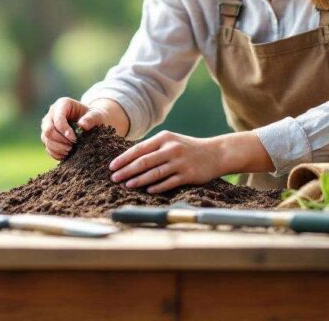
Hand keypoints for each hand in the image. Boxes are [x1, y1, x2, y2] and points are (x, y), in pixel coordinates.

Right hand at [39, 97, 120, 159]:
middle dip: (60, 141)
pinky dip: (56, 153)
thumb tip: (82, 125)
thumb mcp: (97, 115)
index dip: (64, 131)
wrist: (92, 122)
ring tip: (71, 150)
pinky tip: (67, 154)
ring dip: (58, 148)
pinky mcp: (48, 137)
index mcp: (62, 104)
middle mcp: (52, 113)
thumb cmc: (94, 116)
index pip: (57, 119)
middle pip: (48, 130)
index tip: (75, 140)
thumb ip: (91, 119)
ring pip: (46, 139)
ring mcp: (48, 125)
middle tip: (73, 146)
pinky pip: (47, 147)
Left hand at [109, 131, 228, 193]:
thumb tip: (129, 158)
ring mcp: (180, 162)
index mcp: (164, 138)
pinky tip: (147, 190)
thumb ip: (152, 148)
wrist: (216, 153)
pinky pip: (169, 182)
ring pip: (154, 173)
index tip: (112, 166)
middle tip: (114, 178)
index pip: (139, 149)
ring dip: (138, 180)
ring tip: (126, 185)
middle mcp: (171, 148)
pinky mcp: (188, 174)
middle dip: (126, 170)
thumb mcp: (170, 141)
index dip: (124, 158)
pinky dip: (157, 186)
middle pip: (144, 161)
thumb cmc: (187, 148)